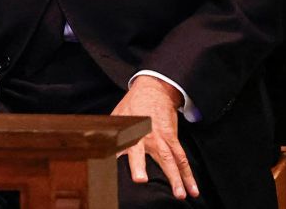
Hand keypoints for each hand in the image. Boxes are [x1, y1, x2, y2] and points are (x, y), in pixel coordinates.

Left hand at [111, 76, 198, 199]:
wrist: (154, 90)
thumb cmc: (133, 106)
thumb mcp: (117, 117)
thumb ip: (108, 134)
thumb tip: (92, 144)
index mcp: (126, 131)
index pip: (115, 144)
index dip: (110, 154)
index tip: (106, 167)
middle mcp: (143, 136)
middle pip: (141, 151)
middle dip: (139, 165)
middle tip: (140, 180)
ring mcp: (160, 138)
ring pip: (169, 159)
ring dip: (175, 178)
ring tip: (180, 195)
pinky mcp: (172, 139)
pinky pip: (181, 158)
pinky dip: (188, 174)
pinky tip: (193, 189)